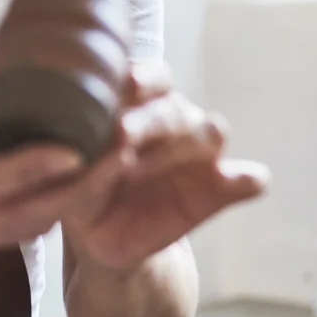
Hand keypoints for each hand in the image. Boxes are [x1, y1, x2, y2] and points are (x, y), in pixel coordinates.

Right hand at [0, 72, 123, 256]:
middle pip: (22, 217)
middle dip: (79, 190)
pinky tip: (95, 176)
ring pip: (32, 229)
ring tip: (121, 159)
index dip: (27, 170)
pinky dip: (65, 206)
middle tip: (123, 151)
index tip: (73, 150)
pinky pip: (28, 229)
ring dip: (81, 200)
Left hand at [61, 63, 268, 271]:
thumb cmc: (82, 194)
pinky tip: (239, 181)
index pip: (150, 77)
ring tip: (147, 168)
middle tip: (122, 136)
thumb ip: (78, 168)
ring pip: (210, 133)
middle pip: (174, 108)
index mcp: (137, 104)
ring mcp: (199, 154)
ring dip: (186, 147)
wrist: (106, 238)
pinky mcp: (219, 188)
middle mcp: (171, 120)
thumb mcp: (68, 184)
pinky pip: (248, 179)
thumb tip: (85, 156)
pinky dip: (246, 179)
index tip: (126, 86)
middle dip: (150, 121)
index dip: (141, 79)